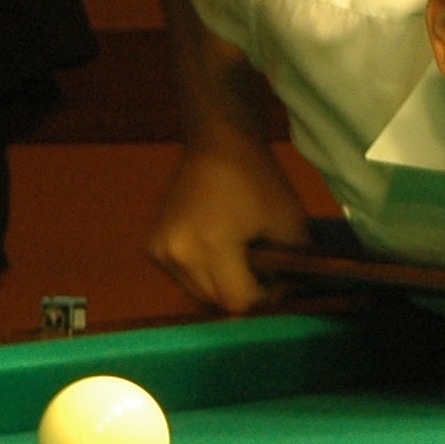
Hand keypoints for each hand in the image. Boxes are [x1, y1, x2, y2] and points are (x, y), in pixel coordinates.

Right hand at [145, 135, 310, 313]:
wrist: (217, 142)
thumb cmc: (257, 177)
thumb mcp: (289, 220)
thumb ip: (293, 263)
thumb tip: (290, 293)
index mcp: (209, 247)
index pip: (238, 301)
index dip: (266, 297)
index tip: (280, 279)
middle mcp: (176, 255)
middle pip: (216, 302)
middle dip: (244, 293)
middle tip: (264, 272)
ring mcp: (159, 252)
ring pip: (197, 294)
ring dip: (222, 287)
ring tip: (240, 260)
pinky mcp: (151, 247)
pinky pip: (182, 278)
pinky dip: (202, 274)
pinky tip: (217, 253)